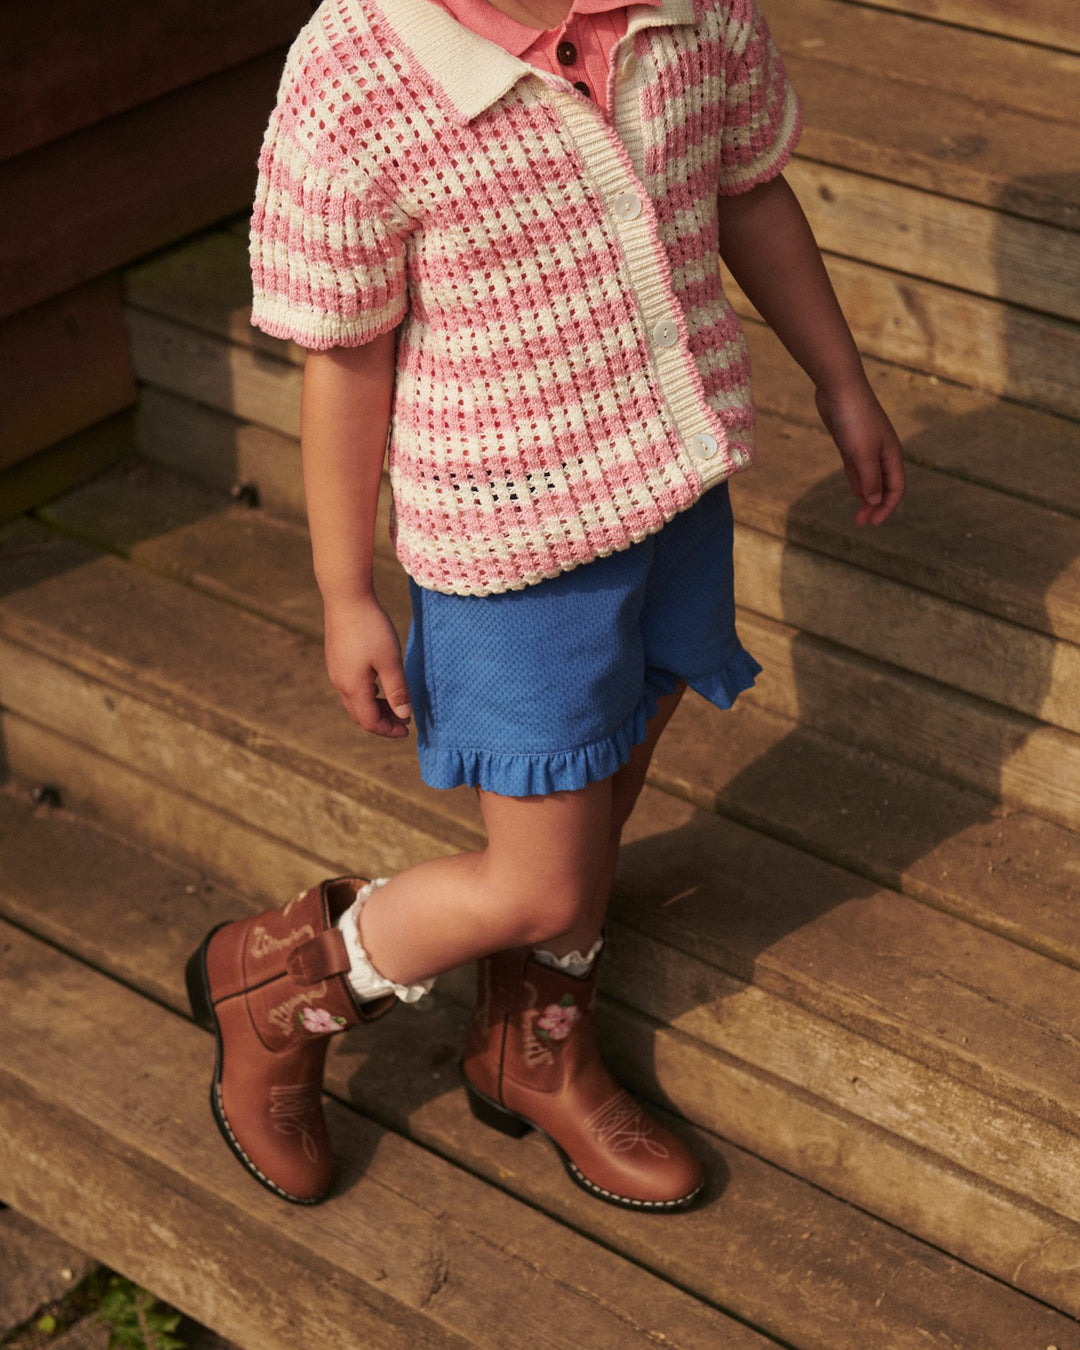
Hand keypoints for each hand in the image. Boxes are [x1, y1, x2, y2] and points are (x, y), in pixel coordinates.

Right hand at [323, 595, 412, 737]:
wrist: (346, 597)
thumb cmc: (371, 628)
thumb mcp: (390, 660)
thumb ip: (397, 690)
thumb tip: (403, 715)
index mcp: (353, 687)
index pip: (369, 722)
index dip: (388, 730)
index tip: (408, 729)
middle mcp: (340, 683)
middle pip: (360, 715)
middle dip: (382, 721)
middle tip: (404, 719)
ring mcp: (336, 671)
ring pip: (355, 701)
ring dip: (375, 708)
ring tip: (396, 704)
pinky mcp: (337, 659)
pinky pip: (351, 687)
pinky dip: (368, 694)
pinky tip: (381, 684)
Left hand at [815, 380, 905, 526]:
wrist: (839, 388)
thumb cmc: (855, 419)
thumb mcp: (863, 453)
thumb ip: (870, 479)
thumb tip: (876, 502)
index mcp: (891, 455)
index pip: (896, 488)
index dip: (886, 508)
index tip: (872, 523)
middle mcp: (882, 452)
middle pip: (883, 486)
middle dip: (875, 507)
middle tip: (861, 524)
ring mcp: (866, 447)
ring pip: (869, 479)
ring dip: (865, 497)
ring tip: (857, 516)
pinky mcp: (850, 442)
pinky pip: (857, 468)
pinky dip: (857, 481)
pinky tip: (854, 493)